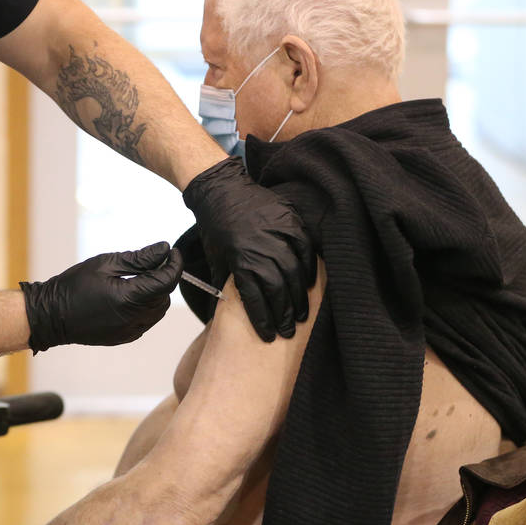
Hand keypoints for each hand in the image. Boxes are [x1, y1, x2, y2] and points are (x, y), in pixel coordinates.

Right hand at [21, 242, 182, 352]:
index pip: (167, 281)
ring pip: (158, 310)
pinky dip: (146, 307)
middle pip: (165, 296)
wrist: (52, 315)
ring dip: (156, 293)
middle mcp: (134, 319)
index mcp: (130, 299)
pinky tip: (130, 295)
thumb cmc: (75, 285)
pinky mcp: (125, 337)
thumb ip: (140, 258)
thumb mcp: (106, 264)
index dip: (175, 264)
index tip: (172, 251)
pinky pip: (147, 320)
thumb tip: (164, 249)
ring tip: (139, 278)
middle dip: (164, 277)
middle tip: (152, 261)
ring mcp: (130, 331)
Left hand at [182, 157, 315, 340]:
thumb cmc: (215, 226)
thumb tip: (228, 311)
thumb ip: (226, 284)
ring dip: (299, 297)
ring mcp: (276, 232)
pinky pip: (305, 247)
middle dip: (284, 314)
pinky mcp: (289, 220)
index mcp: (239, 259)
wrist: (221, 188)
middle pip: (278, 288)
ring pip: (294, 271)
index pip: (255, 297)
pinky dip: (310, 266)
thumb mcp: (216, 258)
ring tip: (301, 315)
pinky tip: (309, 284)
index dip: (263, 320)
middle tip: (289, 331)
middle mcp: (260, 247)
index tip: (269, 336)